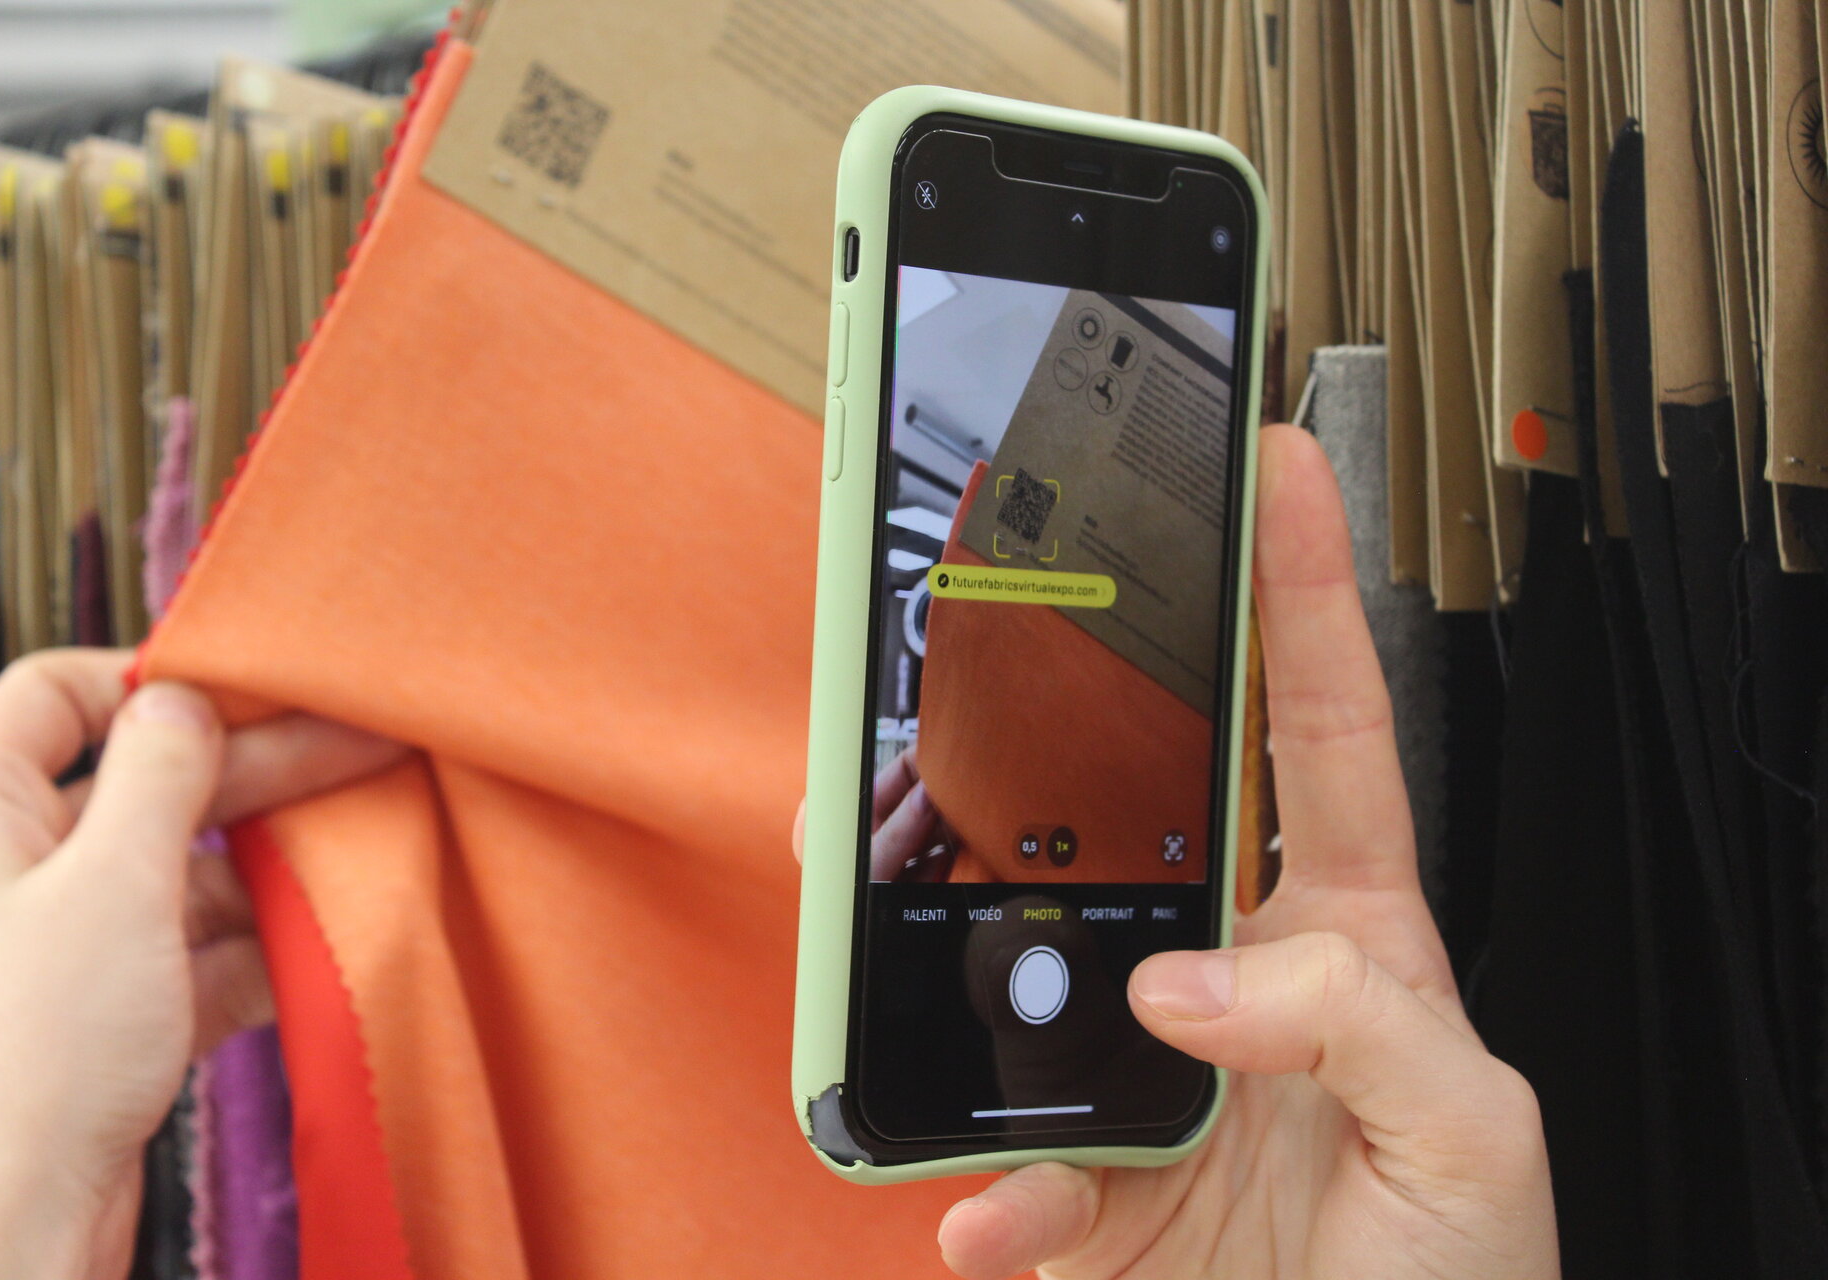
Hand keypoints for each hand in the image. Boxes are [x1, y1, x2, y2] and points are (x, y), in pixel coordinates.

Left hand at [0, 650, 406, 1279]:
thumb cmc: (23, 1055)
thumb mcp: (111, 882)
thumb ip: (159, 775)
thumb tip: (183, 700)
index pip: (56, 696)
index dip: (151, 679)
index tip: (254, 684)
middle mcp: (12, 870)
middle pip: (146, 782)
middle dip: (258, 764)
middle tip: (368, 744)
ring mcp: (64, 949)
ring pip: (182, 872)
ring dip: (271, 859)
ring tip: (371, 837)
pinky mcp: (107, 1022)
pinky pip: (197, 956)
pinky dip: (261, 943)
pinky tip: (333, 930)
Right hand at [797, 426, 1557, 1278]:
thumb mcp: (1472, 1130)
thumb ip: (1357, 1019)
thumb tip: (1188, 983)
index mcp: (1350, 943)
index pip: (1323, 737)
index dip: (1305, 600)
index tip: (1279, 478)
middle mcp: (1231, 988)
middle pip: (1125, 822)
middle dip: (1056, 729)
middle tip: (993, 648)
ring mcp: (1146, 1080)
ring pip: (1024, 965)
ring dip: (947, 935)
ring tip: (889, 889)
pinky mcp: (1085, 1189)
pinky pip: (1002, 1163)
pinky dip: (981, 1186)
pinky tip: (987, 1209)